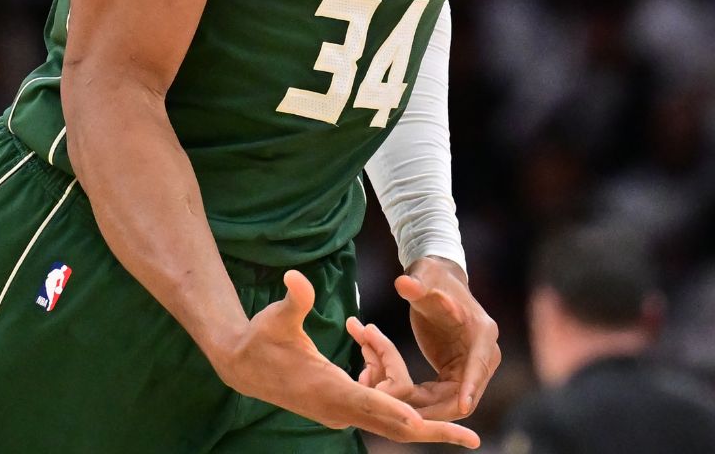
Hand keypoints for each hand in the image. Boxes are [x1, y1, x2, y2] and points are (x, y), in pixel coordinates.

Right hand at [209, 271, 480, 448]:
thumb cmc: (260, 339)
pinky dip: (380, 374)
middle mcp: (338, 410)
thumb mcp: (277, 318)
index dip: (402, 414)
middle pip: (394, 427)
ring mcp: (340, 413)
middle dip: (434, 432)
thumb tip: (295, 277)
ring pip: (387, 406)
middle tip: (472, 440)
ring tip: (367, 334)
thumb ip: (294, 300)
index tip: (430, 425)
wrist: (242, 366)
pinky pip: (375, 398)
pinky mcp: (340, 407)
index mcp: (328, 391)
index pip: (372, 406)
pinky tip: (367, 345)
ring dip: (391, 371)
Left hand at [397, 256, 501, 418]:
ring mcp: (474, 364)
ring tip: (409, 417)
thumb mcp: (423, 279)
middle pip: (472, 390)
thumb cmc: (431, 278)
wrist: (436, 283)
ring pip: (459, 399)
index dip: (471, 385)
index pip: (480, 362)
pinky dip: (429, 402)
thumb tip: (403, 283)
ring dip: (435, 409)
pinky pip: (448, 396)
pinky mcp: (460, 371)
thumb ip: (416, 284)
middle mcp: (484, 351)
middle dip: (447, 407)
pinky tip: (407, 406)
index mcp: (482, 331)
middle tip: (421, 420)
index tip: (464, 406)